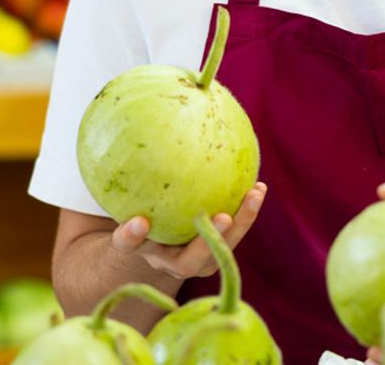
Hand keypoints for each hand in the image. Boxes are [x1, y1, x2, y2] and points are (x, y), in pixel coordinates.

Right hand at [109, 182, 266, 280]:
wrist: (155, 242)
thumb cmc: (140, 209)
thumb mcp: (129, 197)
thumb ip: (126, 176)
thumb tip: (127, 122)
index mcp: (139, 247)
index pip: (127, 245)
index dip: (131, 236)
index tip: (139, 221)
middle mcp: (167, 262)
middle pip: (187, 262)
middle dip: (207, 240)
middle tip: (223, 217)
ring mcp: (193, 262)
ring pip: (219, 252)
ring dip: (241, 223)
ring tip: (255, 193)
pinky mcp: (213, 255)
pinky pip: (233, 236)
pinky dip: (246, 213)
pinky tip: (258, 186)